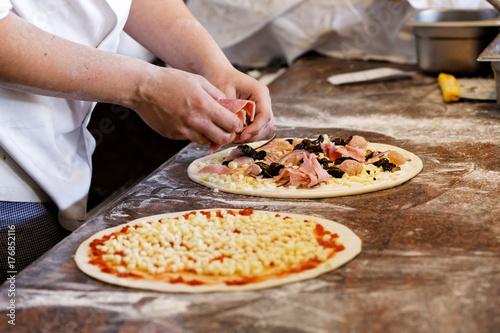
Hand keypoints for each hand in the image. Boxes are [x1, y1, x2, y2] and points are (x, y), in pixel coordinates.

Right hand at [128, 66, 243, 145]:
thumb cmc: (170, 80)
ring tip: (206, 123)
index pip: (231, 124)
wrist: (142, 88)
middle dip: (227, 135)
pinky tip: (189, 121)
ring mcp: (183, 130)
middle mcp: (195, 121)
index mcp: (205, 106)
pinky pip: (190, 139)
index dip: (236, 125)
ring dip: (210, 135)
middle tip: (225, 128)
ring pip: (206, 141)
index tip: (235, 122)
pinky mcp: (173, 135)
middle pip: (222, 139)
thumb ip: (217, 95)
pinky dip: (194, 133)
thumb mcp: (199, 81)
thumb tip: (230, 106)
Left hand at [206, 67, 273, 142]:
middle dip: (253, 135)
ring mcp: (262, 107)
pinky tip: (236, 134)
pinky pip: (258, 128)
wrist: (220, 74)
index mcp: (259, 92)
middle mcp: (264, 100)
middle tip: (236, 139)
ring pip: (264, 129)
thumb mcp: (223, 95)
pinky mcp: (257, 114)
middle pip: (267, 125)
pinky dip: (248, 134)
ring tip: (235, 138)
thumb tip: (228, 134)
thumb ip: (228, 113)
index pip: (265, 115)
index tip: (242, 135)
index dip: (255, 128)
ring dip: (251, 136)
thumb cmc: (221, 80)